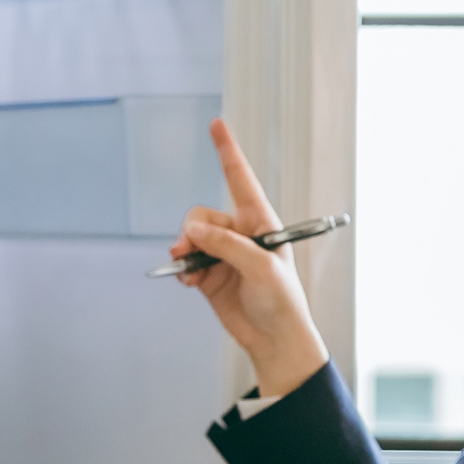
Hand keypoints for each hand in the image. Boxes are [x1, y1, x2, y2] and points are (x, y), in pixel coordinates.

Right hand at [170, 119, 329, 397]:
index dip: (228, 151)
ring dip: (185, 250)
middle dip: (193, 229)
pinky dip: (182, 268)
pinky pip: (187, 262)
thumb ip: (226, 244)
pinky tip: (186, 280)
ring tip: (187, 268)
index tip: (217, 124)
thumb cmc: (281, 301)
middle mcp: (240, 234)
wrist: (274, 339)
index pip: (241, 179)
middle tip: (190, 249)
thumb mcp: (261, 267)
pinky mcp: (209, 276)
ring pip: (192, 237)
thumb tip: (193, 230)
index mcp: (261, 223)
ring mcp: (223, 255)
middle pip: (204, 215)